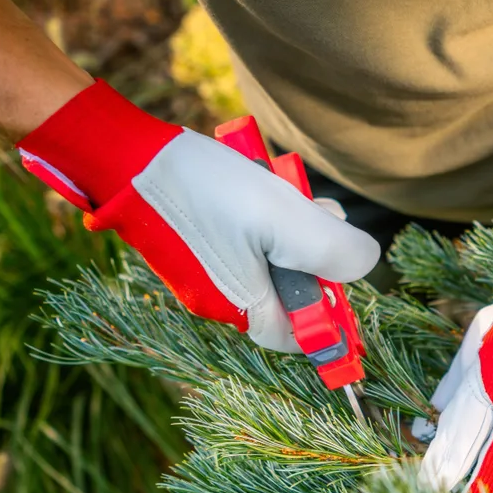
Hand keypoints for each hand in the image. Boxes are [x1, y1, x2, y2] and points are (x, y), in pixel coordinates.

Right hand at [16, 80, 379, 351]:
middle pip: (291, 291)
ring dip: (291, 225)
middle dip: (314, 254)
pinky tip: (262, 183)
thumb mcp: (288, 220)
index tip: (346, 278)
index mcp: (242, 308)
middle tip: (317, 212)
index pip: (302, 334)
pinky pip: (246, 239)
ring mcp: (204, 271)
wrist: (127, 158)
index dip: (333, 313)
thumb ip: (335, 252)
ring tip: (285, 190)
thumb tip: (365, 266)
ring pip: (272, 258)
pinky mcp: (195, 243)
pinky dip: (264, 215)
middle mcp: (220, 299)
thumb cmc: (207, 192)